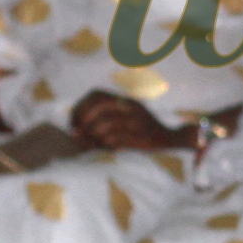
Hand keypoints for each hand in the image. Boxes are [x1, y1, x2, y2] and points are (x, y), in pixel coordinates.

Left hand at [69, 90, 188, 153]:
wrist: (169, 138)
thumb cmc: (141, 131)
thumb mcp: (124, 118)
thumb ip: (103, 118)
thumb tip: (76, 130)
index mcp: (124, 100)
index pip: (95, 94)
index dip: (80, 107)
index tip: (73, 122)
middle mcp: (130, 106)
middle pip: (98, 106)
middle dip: (83, 120)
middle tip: (77, 134)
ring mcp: (136, 120)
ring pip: (105, 124)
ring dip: (92, 135)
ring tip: (90, 144)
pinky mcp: (140, 135)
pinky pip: (115, 138)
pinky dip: (104, 144)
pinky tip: (104, 147)